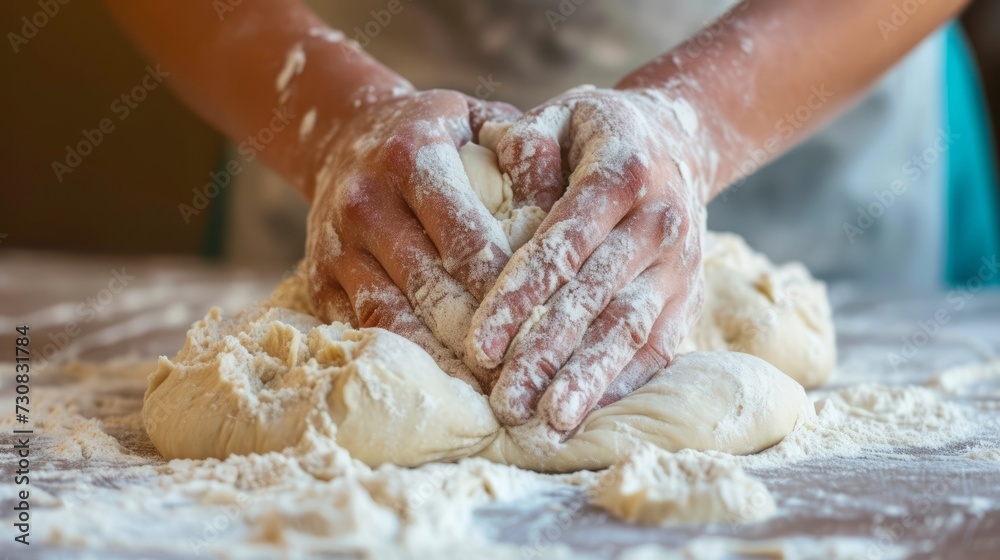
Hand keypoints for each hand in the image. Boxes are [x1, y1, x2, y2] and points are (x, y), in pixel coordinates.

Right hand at [306, 89, 519, 389]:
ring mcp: (336, 245)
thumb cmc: (439, 133)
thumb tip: (568, 206)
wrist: (344, 136)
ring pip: (392, 317)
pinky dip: (407, 359)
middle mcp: (365, 200)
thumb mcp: (482, 121)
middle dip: (481, 336)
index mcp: (412, 155)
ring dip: (443, 359)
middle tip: (528, 376)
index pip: (466, 236)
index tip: (549, 326)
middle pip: (430, 286)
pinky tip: (447, 386)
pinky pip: (365, 330)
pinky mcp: (319, 279)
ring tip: (491, 395)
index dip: (507, 287)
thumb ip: (527, 152)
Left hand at [467, 86, 709, 435]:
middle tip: (505, 403)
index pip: (564, 244)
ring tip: (547, 423)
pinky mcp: (691, 294)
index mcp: (623, 172)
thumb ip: (527, 146)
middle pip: (597, 298)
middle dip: (547, 354)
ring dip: (587, 380)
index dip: (520, 297)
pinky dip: (624, 381)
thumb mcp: (561, 114)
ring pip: (631, 329)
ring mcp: (683, 263)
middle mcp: (660, 221)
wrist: (680, 139)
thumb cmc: (597, 133)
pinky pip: (660, 345)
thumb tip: (513, 203)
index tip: (479, 344)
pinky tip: (589, 412)